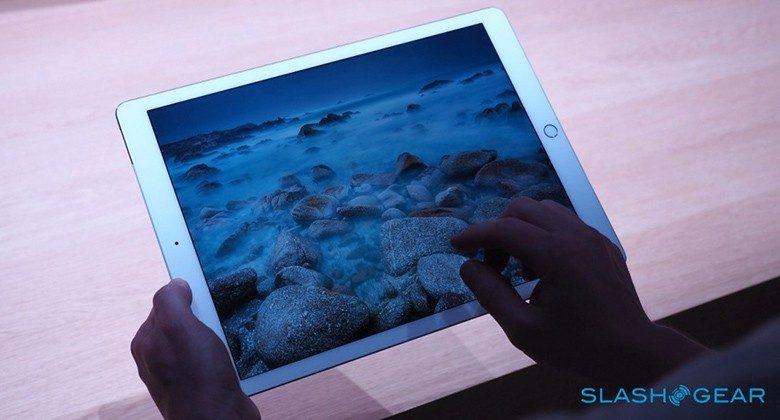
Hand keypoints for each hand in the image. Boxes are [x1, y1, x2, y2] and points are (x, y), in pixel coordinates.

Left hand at [131, 279, 260, 418]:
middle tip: (216, 323)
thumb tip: (177, 283)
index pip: (165, 303)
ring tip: (226, 344)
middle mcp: (159, 358)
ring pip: (202, 339)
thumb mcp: (179, 327)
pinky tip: (232, 359)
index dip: (187, 297)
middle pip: (186, 320)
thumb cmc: (199, 380)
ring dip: (218, 335)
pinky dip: (227, 353)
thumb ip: (171, 300)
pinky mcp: (202, 384)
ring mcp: (180, 372)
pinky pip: (215, 357)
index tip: (205, 297)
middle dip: (205, 317)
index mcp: (147, 342)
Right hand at [452, 197, 707, 384]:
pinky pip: (564, 223)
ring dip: (522, 229)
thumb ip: (491, 294)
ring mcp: (592, 237)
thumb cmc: (576, 347)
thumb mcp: (523, 329)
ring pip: (545, 210)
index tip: (455, 244)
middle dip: (498, 230)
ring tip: (519, 268)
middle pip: (523, 208)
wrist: (633, 353)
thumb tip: (468, 266)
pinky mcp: (602, 244)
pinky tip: (543, 270)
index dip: (474, 234)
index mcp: (557, 255)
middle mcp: (576, 236)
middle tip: (492, 265)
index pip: (504, 229)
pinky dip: (543, 235)